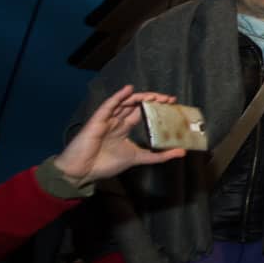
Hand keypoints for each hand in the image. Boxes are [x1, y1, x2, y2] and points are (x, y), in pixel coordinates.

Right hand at [51, 85, 187, 183]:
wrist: (82, 172)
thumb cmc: (104, 165)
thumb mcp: (137, 158)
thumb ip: (158, 156)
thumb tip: (181, 152)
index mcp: (123, 128)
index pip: (142, 113)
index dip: (156, 107)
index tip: (172, 104)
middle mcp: (116, 121)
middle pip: (136, 105)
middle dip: (152, 100)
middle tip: (169, 99)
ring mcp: (107, 119)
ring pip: (125, 103)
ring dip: (140, 97)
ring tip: (156, 96)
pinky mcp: (97, 120)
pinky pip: (108, 105)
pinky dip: (118, 97)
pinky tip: (128, 90)